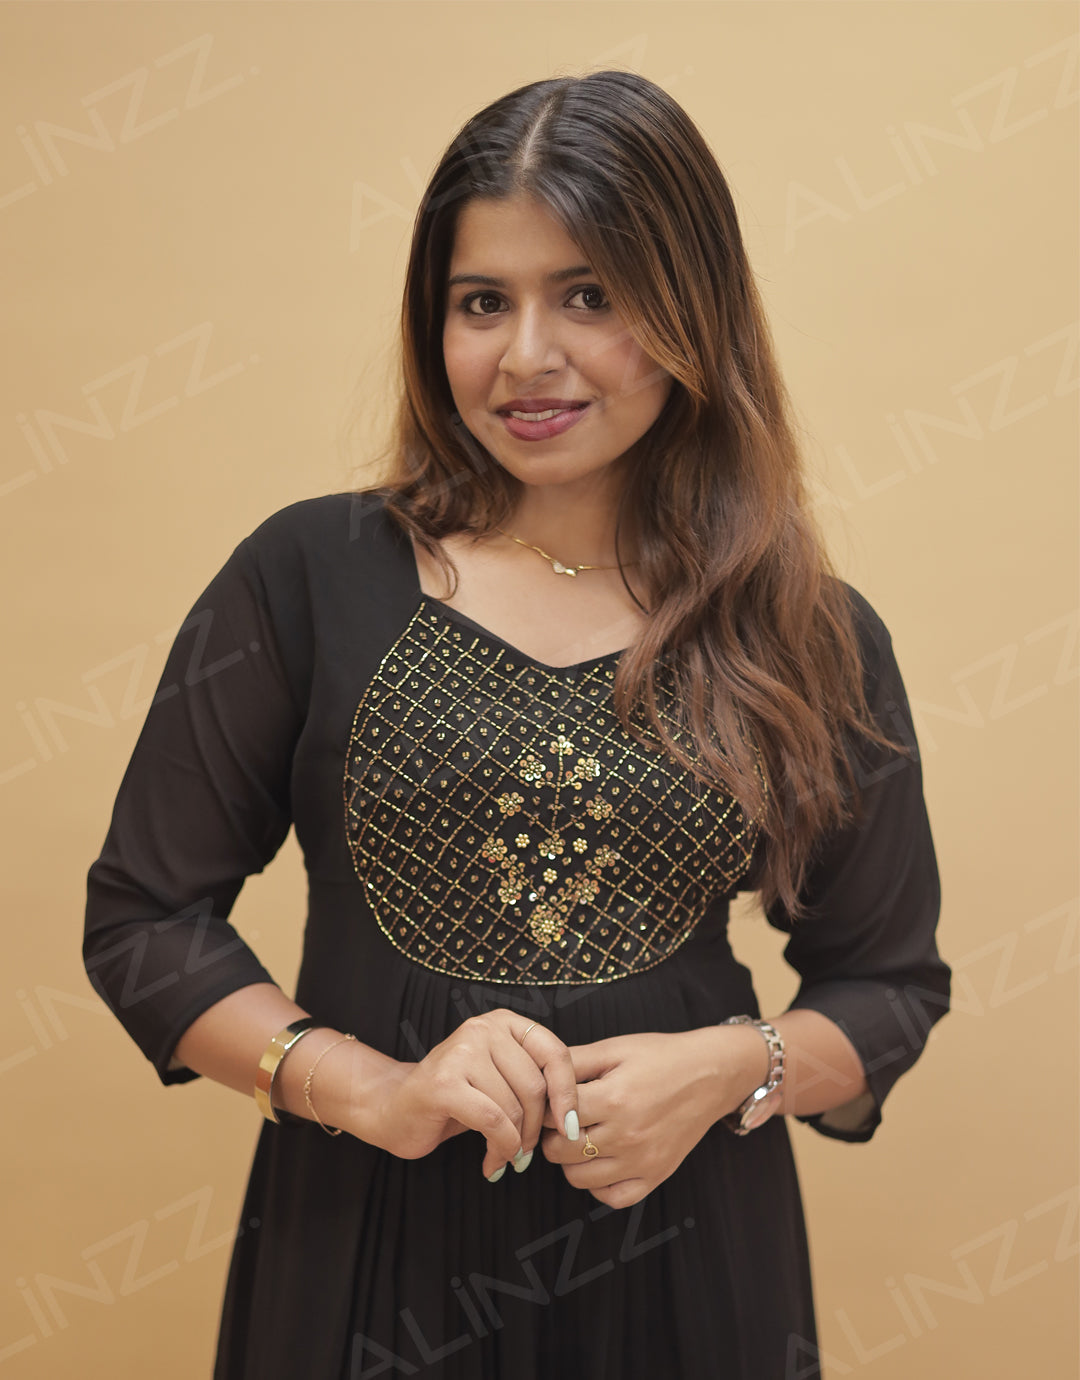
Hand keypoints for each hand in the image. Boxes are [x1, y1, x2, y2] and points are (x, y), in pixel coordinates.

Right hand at [363, 1010, 579, 1180]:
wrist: (393, 1108)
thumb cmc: (456, 1098)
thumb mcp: (500, 1080)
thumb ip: (533, 1081)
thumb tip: (574, 1115)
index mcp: (502, 1022)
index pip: (555, 1053)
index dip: (568, 1093)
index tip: (569, 1127)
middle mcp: (481, 1028)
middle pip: (535, 1085)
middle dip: (535, 1128)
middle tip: (525, 1152)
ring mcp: (460, 1052)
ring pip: (514, 1107)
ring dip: (515, 1145)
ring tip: (504, 1157)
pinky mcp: (443, 1084)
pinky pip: (493, 1122)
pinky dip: (500, 1149)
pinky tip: (491, 1162)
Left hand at [539, 1028, 768, 1208]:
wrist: (710, 1075)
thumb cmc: (661, 1056)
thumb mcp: (615, 1048)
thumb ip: (573, 1061)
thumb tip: (536, 1072)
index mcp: (614, 1098)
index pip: (554, 1115)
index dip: (546, 1105)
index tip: (550, 1099)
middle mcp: (627, 1135)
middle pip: (560, 1151)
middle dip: (552, 1134)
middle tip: (561, 1119)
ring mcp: (642, 1161)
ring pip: (578, 1178)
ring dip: (570, 1159)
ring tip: (581, 1136)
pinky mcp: (655, 1176)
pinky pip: (611, 1197)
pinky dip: (598, 1184)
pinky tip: (601, 1160)